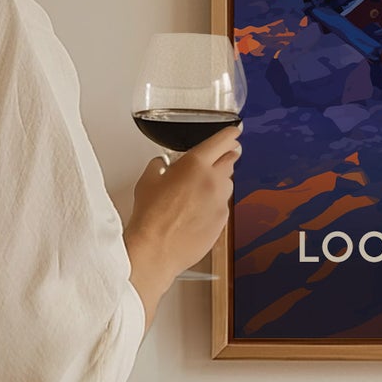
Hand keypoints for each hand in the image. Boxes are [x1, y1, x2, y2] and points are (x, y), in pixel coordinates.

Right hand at [124, 124, 241, 325]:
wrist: (156, 249)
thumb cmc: (150, 216)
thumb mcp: (147, 181)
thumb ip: (159, 166)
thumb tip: (162, 164)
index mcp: (195, 164)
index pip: (222, 141)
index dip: (230, 134)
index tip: (234, 132)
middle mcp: (213, 180)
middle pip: (230, 160)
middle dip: (226, 156)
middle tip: (220, 157)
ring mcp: (221, 202)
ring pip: (228, 184)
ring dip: (219, 181)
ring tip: (200, 189)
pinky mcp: (223, 221)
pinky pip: (223, 205)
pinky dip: (215, 203)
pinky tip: (198, 211)